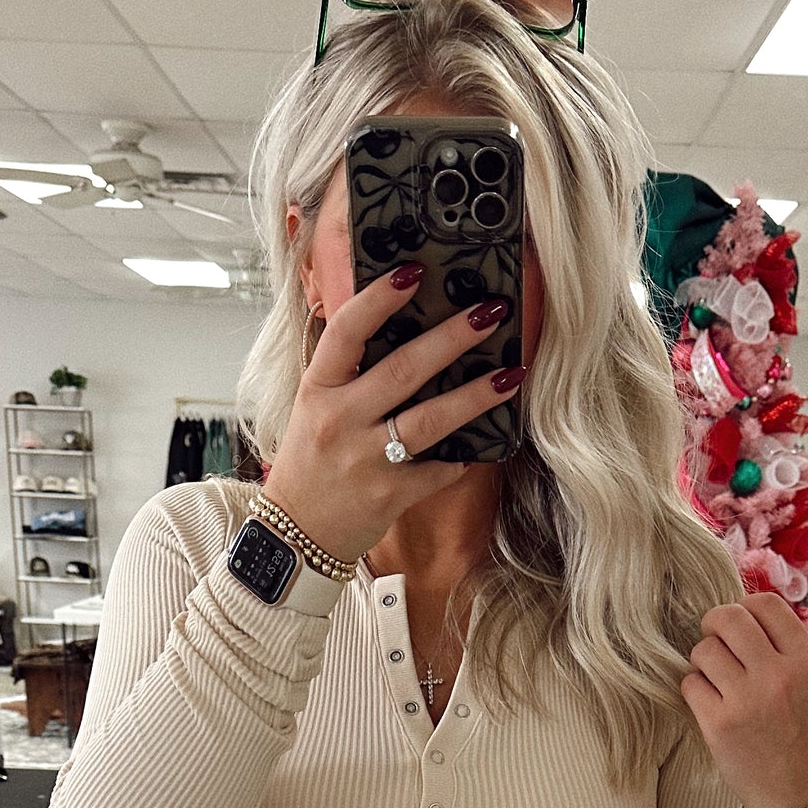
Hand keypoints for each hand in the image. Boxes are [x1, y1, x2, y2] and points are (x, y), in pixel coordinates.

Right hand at [262, 266, 526, 562]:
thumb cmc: (311, 464)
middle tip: (491, 312)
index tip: (413, 271)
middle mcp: (340, 421)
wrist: (295, 535)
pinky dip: (462, 456)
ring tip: (512, 373)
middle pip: (404, 370)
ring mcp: (365, 460)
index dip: (379, 299)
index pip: (346, 332)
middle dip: (453, 337)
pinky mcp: (389, 496)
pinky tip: (485, 440)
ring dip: (476, 395)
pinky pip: (438, 469)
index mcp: (318, 390)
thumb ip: (346, 370)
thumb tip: (395, 322)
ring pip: (430, 420)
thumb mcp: (313, 407)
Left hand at [680, 593, 807, 807]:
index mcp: (806, 660)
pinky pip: (689, 683)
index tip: (740, 625)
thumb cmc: (802, 738)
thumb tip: (742, 615)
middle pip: (728, 618)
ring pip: (704, 650)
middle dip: (714, 625)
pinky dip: (694, 690)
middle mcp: (778, 675)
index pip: (765, 604)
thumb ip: (783, 649)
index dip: (744, 608)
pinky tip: (710, 704)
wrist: (798, 796)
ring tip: (717, 681)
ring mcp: (747, 699)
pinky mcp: (719, 724)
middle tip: (715, 641)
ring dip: (703, 662)